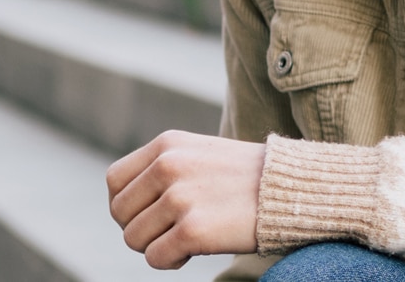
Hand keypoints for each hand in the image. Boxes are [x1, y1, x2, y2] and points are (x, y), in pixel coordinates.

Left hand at [107, 130, 265, 268]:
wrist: (289, 188)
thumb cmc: (243, 176)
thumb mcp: (198, 153)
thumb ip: (161, 168)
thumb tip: (120, 203)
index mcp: (168, 144)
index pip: (114, 181)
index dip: (127, 203)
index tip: (151, 211)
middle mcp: (169, 166)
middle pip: (120, 213)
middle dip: (141, 227)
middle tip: (172, 227)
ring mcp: (180, 198)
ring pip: (133, 239)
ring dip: (157, 244)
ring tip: (188, 234)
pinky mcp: (192, 230)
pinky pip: (155, 259)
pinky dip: (172, 260)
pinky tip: (195, 248)